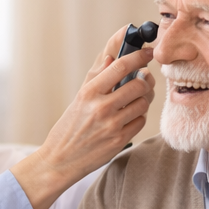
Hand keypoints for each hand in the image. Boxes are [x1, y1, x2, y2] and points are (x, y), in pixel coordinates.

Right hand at [12, 26, 155, 208]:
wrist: (61, 159)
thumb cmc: (71, 124)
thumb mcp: (80, 96)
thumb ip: (99, 73)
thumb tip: (115, 49)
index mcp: (89, 92)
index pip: (121, 66)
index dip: (139, 55)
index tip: (148, 52)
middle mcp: (101, 107)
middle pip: (138, 83)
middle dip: (145, 80)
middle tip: (143, 79)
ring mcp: (111, 125)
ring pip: (143, 102)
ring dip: (144, 99)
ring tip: (136, 99)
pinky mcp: (119, 141)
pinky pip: (141, 121)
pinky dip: (138, 117)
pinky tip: (129, 117)